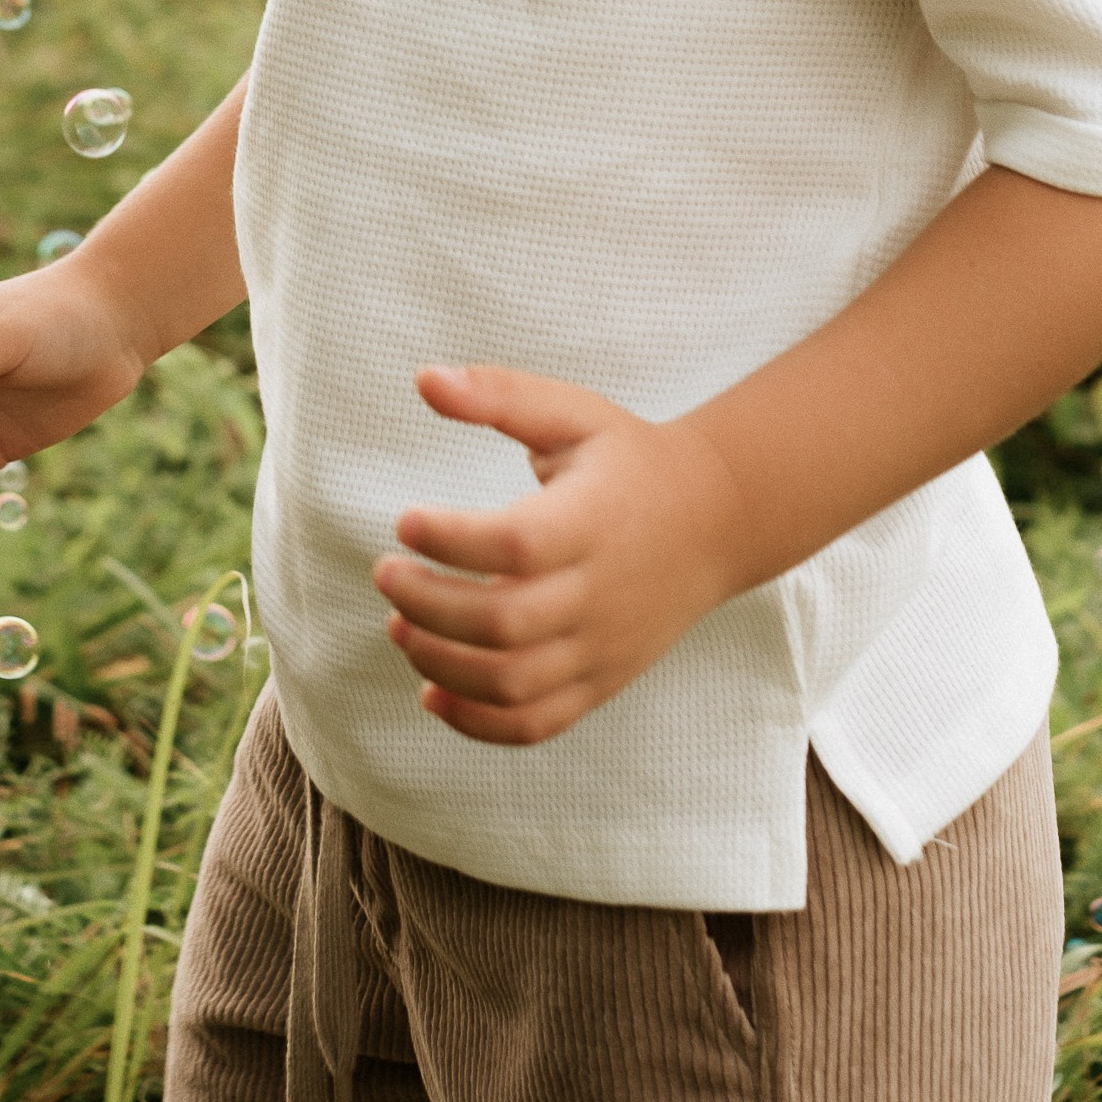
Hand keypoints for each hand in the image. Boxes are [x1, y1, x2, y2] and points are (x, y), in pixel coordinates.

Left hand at [370, 365, 742, 746]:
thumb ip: (499, 395)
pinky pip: (535, 723)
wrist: (715, 519)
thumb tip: (423, 377)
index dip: (450, 539)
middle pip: (504, 623)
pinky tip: (430, 692)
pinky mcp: (602, 681)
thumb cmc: (630, 460)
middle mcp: (600, 593)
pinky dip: (476, 723)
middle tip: (386, 574)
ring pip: (512, 684)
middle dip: (427, 605)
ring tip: (399, 627)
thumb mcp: (573, 415)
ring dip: (440, 664)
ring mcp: (603, 647)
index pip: (514, 545)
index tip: (405, 521)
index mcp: (592, 521)